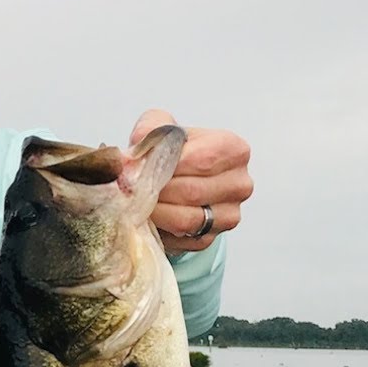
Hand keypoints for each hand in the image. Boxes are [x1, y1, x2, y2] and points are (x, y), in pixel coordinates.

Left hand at [129, 109, 253, 252]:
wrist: (179, 178)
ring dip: (153, 212)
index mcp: (233, 150)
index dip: (163, 165)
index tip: (137, 168)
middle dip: (153, 191)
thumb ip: (150, 129)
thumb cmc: (173, 152)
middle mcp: (239, 184)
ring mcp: (229, 215)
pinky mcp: (210, 238)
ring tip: (134, 202)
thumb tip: (135, 150)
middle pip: (190, 192)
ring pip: (185, 219)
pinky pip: (180, 239)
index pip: (198, 160)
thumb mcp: (161, 127)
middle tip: (128, 189)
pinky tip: (147, 217)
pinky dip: (158, 230)